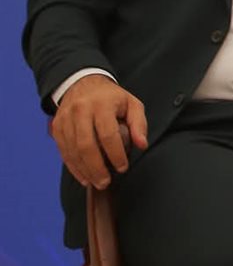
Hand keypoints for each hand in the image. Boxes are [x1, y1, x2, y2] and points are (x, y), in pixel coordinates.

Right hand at [52, 75, 147, 189]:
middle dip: (96, 167)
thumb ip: (139, 124)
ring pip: (72, 150)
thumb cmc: (111, 98)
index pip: (108, 134)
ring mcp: (66, 119)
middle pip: (86, 144)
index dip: (116, 154)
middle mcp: (81, 110)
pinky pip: (63, 150)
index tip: (123, 167)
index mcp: (102, 104)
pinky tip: (84, 177)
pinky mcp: (57, 127)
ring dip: (84, 170)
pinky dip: (73, 166)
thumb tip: (142, 145)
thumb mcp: (131, 104)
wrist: (83, 83)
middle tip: (106, 182)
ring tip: (97, 182)